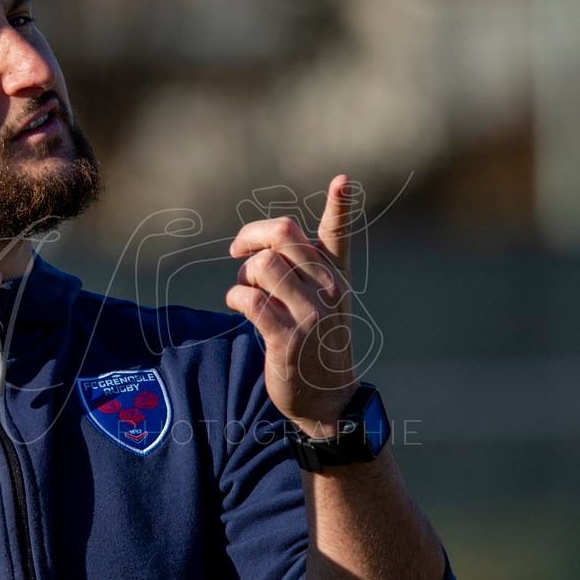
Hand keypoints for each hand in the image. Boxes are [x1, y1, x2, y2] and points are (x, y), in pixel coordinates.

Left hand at [226, 175, 357, 437]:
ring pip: (263, 265)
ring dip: (243, 275)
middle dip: (250, 237)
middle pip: (284, 236)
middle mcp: (329, 290)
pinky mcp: (288, 339)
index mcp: (335, 276)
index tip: (343, 180)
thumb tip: (259, 242)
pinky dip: (236, 298)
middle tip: (237, 253)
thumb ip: (300, 270)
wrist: (326, 399)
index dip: (340, 206)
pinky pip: (251, 300)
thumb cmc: (315, 344)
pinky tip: (238, 306)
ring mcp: (311, 315)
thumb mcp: (320, 303)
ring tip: (246, 290)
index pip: (337, 234)